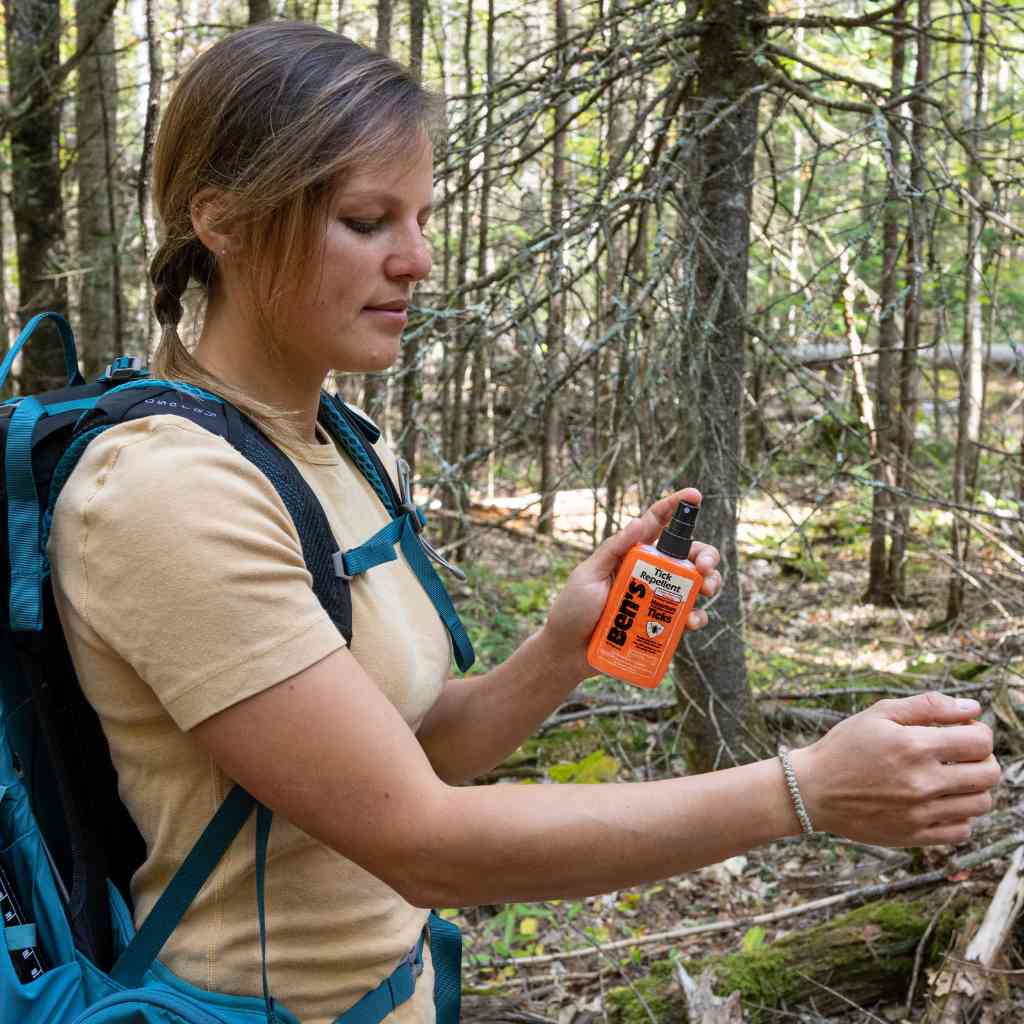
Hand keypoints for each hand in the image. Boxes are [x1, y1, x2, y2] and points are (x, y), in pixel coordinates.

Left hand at [542, 487, 720, 676]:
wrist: (567, 652)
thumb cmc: (573, 608)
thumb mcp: (589, 574)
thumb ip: (613, 549)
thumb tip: (639, 521)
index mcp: (631, 553)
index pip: (657, 523)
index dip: (677, 507)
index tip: (695, 495)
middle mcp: (649, 572)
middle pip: (688, 556)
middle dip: (706, 556)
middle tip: (705, 568)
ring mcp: (657, 598)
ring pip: (696, 585)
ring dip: (710, 584)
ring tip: (706, 590)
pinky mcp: (660, 624)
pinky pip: (688, 617)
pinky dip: (697, 617)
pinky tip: (692, 621)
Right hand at [790, 692, 1000, 845]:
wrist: (813, 789)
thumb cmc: (845, 746)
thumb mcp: (879, 714)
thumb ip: (928, 706)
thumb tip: (973, 707)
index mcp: (914, 746)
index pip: (980, 741)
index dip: (978, 732)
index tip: (964, 732)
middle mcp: (922, 782)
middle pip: (989, 774)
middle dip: (983, 759)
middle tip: (962, 755)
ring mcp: (920, 812)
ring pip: (981, 804)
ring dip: (973, 788)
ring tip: (950, 778)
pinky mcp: (915, 835)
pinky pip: (963, 830)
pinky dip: (960, 815)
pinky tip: (939, 802)